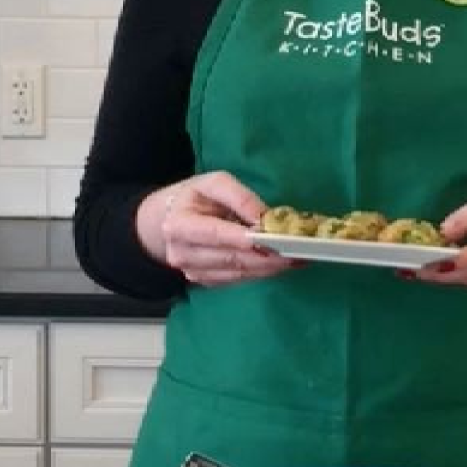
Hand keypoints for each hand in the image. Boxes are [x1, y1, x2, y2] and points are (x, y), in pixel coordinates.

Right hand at [146, 172, 296, 288]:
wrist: (164, 222)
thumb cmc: (193, 198)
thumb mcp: (212, 183)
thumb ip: (239, 197)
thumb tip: (264, 218)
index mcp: (180, 225)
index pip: (217, 234)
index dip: (246, 240)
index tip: (276, 241)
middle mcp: (183, 254)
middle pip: (232, 258)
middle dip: (269, 257)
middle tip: (302, 251)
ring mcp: (193, 272)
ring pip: (239, 273)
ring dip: (272, 268)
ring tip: (301, 258)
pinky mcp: (206, 282)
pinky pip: (239, 280)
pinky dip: (263, 272)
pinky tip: (284, 264)